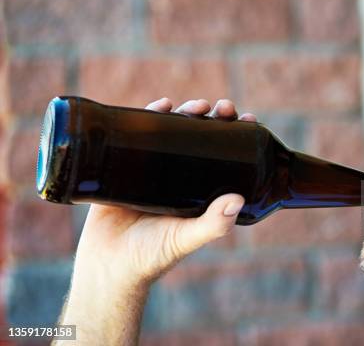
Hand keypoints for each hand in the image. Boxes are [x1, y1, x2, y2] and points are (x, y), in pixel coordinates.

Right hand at [74, 98, 257, 287]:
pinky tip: (162, 105)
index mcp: (200, 190)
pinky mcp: (127, 166)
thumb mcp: (186, 238)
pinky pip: (139, 135)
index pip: (225, 155)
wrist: (108, 266)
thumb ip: (213, 225)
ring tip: (198, 105)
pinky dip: (151, 116)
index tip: (247, 120)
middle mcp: (180, 176)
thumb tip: (238, 199)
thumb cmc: (152, 256)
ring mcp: (153, 169)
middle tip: (223, 108)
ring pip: (173, 132)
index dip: (237, 136)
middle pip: (201, 138)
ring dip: (187, 112)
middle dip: (214, 118)